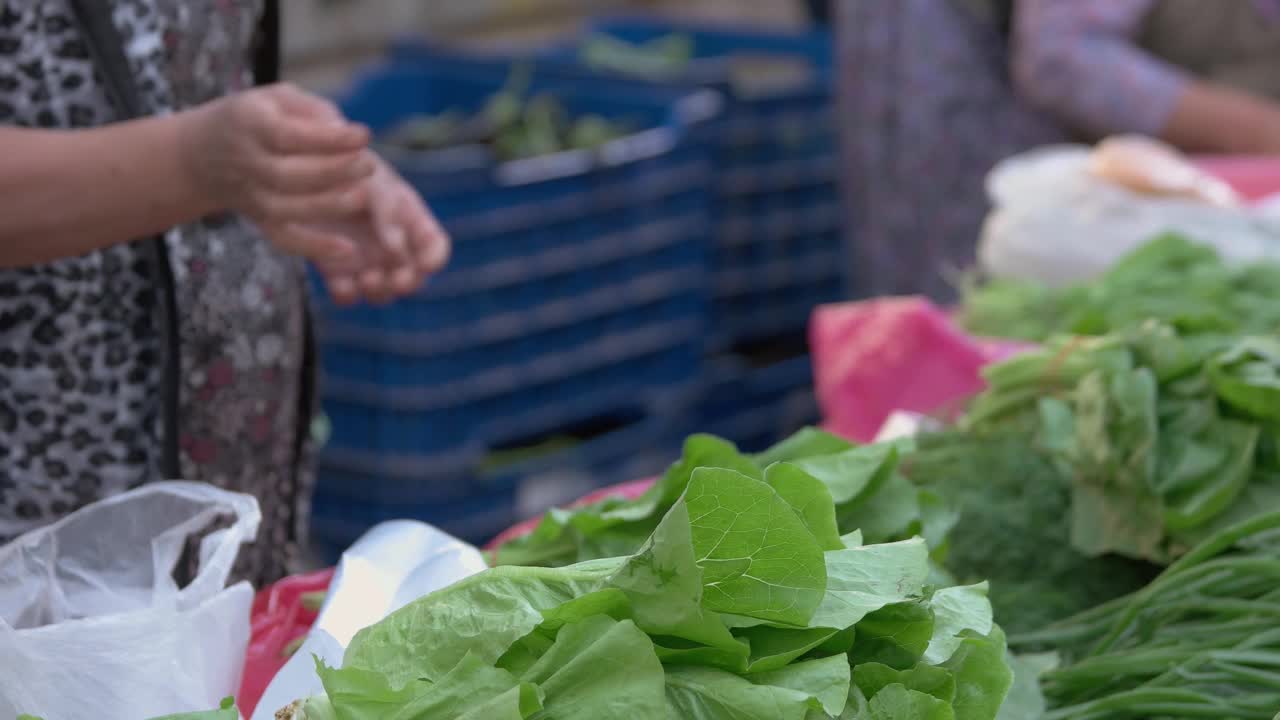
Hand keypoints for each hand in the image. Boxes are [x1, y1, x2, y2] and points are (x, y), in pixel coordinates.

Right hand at [179, 83, 374, 264]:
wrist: (202, 154)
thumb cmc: (256, 119)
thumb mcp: (277, 98)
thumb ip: (312, 110)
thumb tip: (347, 132)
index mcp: (249, 124)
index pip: (289, 135)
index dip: (328, 138)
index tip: (363, 134)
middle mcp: (246, 163)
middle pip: (288, 175)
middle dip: (334, 172)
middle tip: (370, 164)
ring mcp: (250, 196)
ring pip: (287, 210)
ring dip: (329, 207)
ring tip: (364, 196)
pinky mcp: (259, 220)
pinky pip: (284, 240)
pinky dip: (315, 247)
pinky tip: (348, 249)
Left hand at [305, 155, 451, 304]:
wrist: (301, 166)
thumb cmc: (346, 166)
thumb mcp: (373, 182)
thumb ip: (389, 214)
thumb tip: (396, 249)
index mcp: (410, 222)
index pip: (434, 247)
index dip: (434, 259)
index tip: (426, 264)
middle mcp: (392, 247)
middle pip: (412, 278)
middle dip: (408, 282)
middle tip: (398, 280)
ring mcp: (364, 261)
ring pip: (382, 292)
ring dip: (380, 291)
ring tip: (368, 279)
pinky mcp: (334, 270)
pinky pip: (346, 294)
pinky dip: (347, 293)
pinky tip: (341, 282)